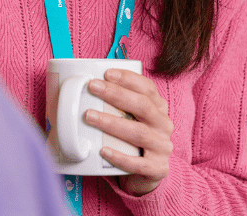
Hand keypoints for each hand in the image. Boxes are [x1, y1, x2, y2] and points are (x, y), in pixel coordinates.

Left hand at [85, 68, 173, 195]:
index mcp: (158, 108)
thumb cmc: (131, 141)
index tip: (106, 73)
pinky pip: (138, 164)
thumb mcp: (130, 119)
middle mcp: (163, 125)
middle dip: (116, 94)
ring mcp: (162, 147)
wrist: (146, 174)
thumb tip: (82, 86)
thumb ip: (116, 105)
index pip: (147, 87)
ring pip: (139, 133)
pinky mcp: (158, 169)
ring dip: (112, 123)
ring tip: (90, 116)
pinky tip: (103, 150)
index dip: (128, 78)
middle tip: (93, 87)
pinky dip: (120, 157)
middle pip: (142, 105)